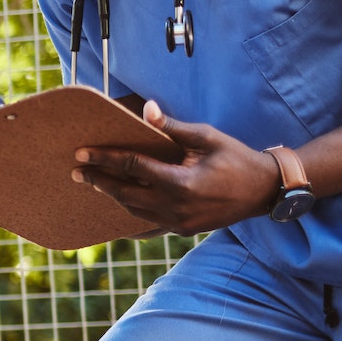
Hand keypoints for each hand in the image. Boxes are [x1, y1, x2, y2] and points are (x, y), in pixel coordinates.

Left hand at [71, 101, 281, 234]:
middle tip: (77, 171)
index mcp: (181, 183)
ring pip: (134, 211)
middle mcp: (176, 207)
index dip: (105, 159)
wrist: (264, 190)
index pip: (132, 168)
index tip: (82, 152)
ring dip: (112, 196)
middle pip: (125, 194)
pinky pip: (148, 224)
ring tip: (93, 182)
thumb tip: (146, 110)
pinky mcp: (182, 230)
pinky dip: (131, 213)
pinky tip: (118, 204)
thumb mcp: (206, 137)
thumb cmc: (236, 158)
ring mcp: (178, 223)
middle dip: (99, 181)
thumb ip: (173, 128)